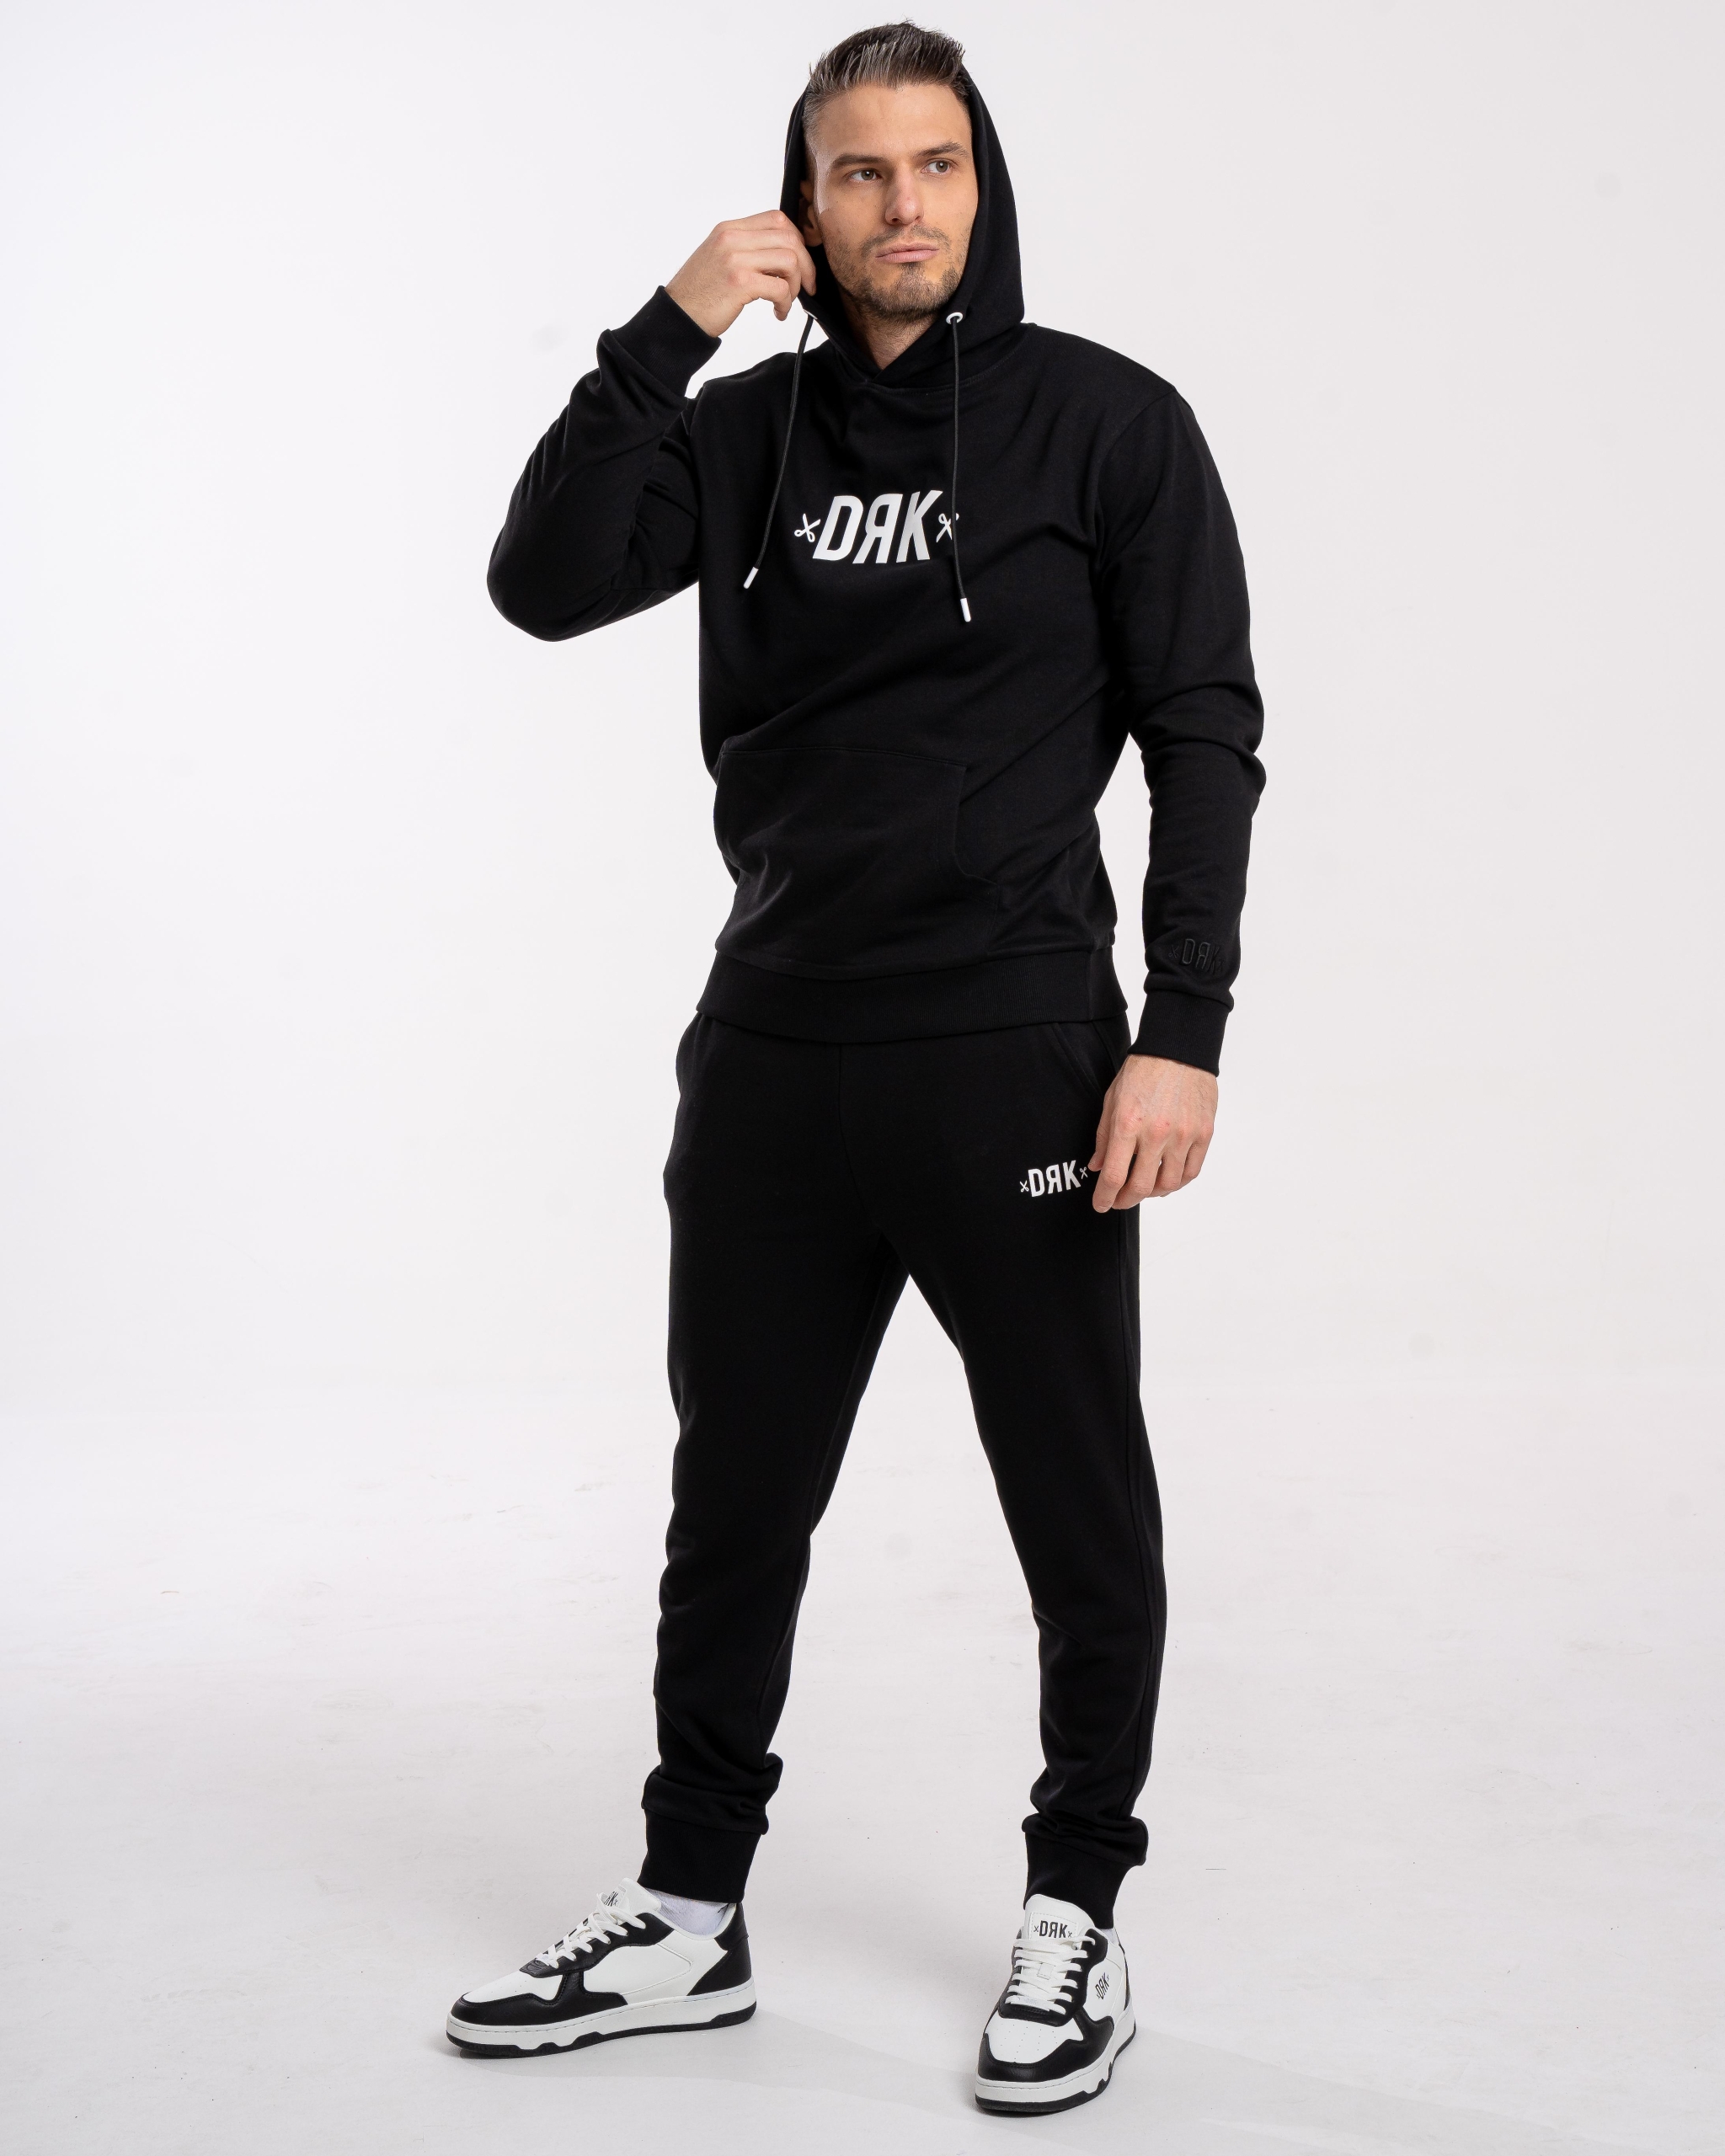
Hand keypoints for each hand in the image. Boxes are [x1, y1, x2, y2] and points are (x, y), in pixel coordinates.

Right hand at [665, 211, 817, 334]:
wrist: (677, 315)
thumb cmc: (699, 293)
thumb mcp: (720, 257)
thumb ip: (746, 248)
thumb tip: (783, 255)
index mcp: (729, 229)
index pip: (776, 219)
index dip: (797, 240)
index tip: (801, 262)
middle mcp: (732, 238)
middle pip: (789, 237)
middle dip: (805, 264)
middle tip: (806, 286)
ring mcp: (735, 259)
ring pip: (790, 260)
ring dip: (796, 285)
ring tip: (786, 301)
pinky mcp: (740, 282)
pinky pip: (781, 287)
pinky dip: (786, 303)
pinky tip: (778, 312)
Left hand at [1089, 1054, 1216, 1210]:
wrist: (1179, 1049)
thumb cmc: (1143, 1070)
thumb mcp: (1112, 1099)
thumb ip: (1103, 1136)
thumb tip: (1097, 1166)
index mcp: (1128, 1123)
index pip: (1114, 1175)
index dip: (1104, 1196)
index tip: (1100, 1204)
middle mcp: (1157, 1133)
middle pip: (1141, 1186)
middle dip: (1125, 1200)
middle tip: (1119, 1201)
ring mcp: (1184, 1135)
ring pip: (1169, 1184)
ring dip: (1153, 1193)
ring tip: (1144, 1188)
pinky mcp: (1204, 1133)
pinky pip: (1192, 1171)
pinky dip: (1178, 1182)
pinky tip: (1167, 1179)